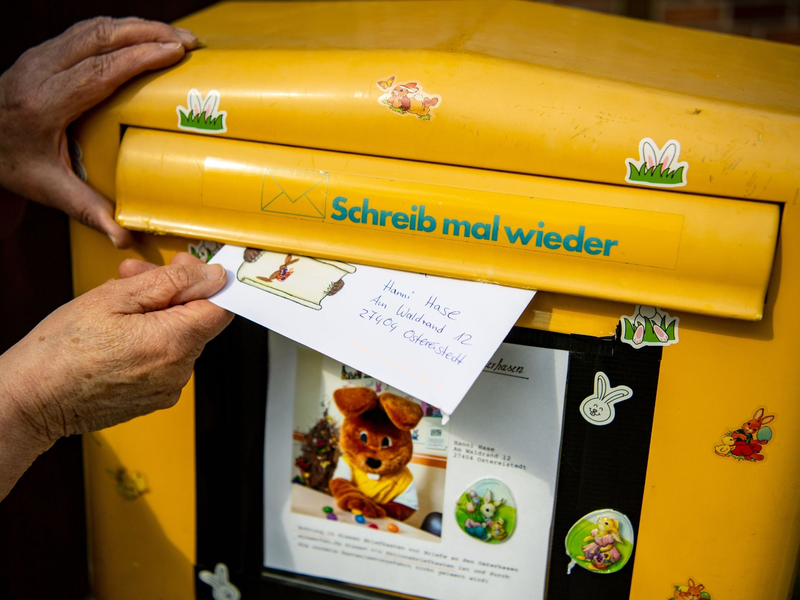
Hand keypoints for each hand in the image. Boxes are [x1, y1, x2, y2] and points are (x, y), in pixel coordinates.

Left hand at [0, 17, 196, 247]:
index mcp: (44, 104)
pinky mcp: (46, 52)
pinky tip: (145, 36)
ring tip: (176, 37)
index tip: (174, 53)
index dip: (140, 58)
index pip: (99, 71)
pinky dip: (122, 29)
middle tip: (187, 42)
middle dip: (149, 33)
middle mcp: (40, 71)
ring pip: (94, 27)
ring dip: (138, 26)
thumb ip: (89, 211)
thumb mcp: (49, 189)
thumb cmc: (13, 164)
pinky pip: (88, 31)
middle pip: (100, 38)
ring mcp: (41, 56)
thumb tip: (124, 238)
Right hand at [0, 253, 231, 462]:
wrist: (31, 399)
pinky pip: (165, 360)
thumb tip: (211, 276)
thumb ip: (170, 283)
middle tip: (134, 275)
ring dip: (157, 314)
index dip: (205, 281)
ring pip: (180, 338)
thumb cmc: (60, 351)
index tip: (184, 269)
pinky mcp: (154, 399)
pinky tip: (119, 331)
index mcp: (174, 343)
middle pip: (197, 320)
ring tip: (117, 303)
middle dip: (171, 292)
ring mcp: (167, 389)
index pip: (221, 307)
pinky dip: (150, 340)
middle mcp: (178, 371)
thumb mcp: (113, 297)